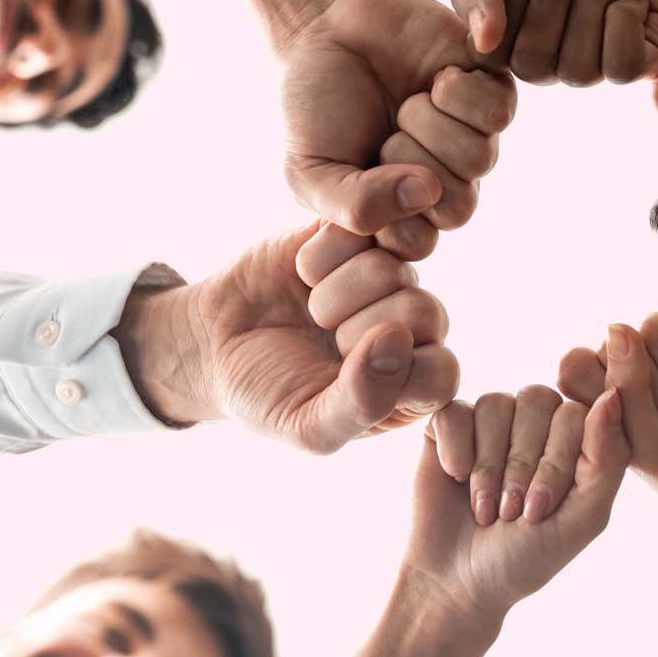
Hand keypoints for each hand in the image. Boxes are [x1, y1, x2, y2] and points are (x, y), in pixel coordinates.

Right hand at [115, 223, 458, 451]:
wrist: (215, 342)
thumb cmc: (266, 394)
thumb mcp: (306, 427)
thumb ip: (361, 404)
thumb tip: (399, 344)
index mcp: (412, 384)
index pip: (442, 372)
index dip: (393, 370)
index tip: (343, 372)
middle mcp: (411, 329)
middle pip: (424, 312)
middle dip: (358, 327)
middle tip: (323, 335)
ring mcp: (386, 280)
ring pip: (391, 269)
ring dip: (335, 291)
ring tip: (313, 308)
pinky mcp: (357, 236)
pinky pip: (360, 229)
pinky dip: (322, 253)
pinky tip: (304, 272)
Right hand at [279, 0, 513, 259]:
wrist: (326, 26)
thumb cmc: (315, 105)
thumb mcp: (309, 171)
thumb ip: (353, 207)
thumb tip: (427, 192)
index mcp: (402, 210)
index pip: (419, 242)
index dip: (388, 207)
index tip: (357, 169)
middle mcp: (444, 178)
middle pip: (459, 208)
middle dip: (411, 164)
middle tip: (386, 133)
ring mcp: (471, 135)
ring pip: (480, 160)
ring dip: (431, 124)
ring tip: (407, 102)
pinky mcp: (491, 89)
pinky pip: (499, 113)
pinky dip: (459, 93)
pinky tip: (435, 78)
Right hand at [404, 386, 626, 623]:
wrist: (458, 583)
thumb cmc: (526, 556)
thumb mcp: (582, 518)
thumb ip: (607, 460)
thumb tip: (612, 395)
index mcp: (574, 439)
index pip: (576, 413)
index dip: (555, 461)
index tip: (539, 511)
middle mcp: (535, 421)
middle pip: (537, 398)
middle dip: (521, 465)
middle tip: (510, 513)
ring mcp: (490, 420)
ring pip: (495, 403)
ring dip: (488, 466)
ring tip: (484, 508)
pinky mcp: (447, 425)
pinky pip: (455, 411)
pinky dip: (455, 450)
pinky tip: (454, 478)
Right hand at [451, 0, 657, 85]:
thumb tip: (482, 42)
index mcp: (514, 32)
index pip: (494, 57)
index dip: (509, 6)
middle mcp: (556, 52)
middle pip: (535, 68)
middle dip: (550, 2)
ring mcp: (602, 53)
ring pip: (579, 72)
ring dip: (588, 7)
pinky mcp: (650, 46)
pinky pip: (624, 68)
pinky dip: (623, 23)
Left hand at [557, 297, 657, 551]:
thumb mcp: (650, 450)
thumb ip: (627, 393)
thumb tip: (618, 326)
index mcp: (604, 398)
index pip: (575, 364)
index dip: (604, 385)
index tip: (636, 421)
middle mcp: (634, 367)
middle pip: (620, 342)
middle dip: (652, 384)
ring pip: (655, 323)